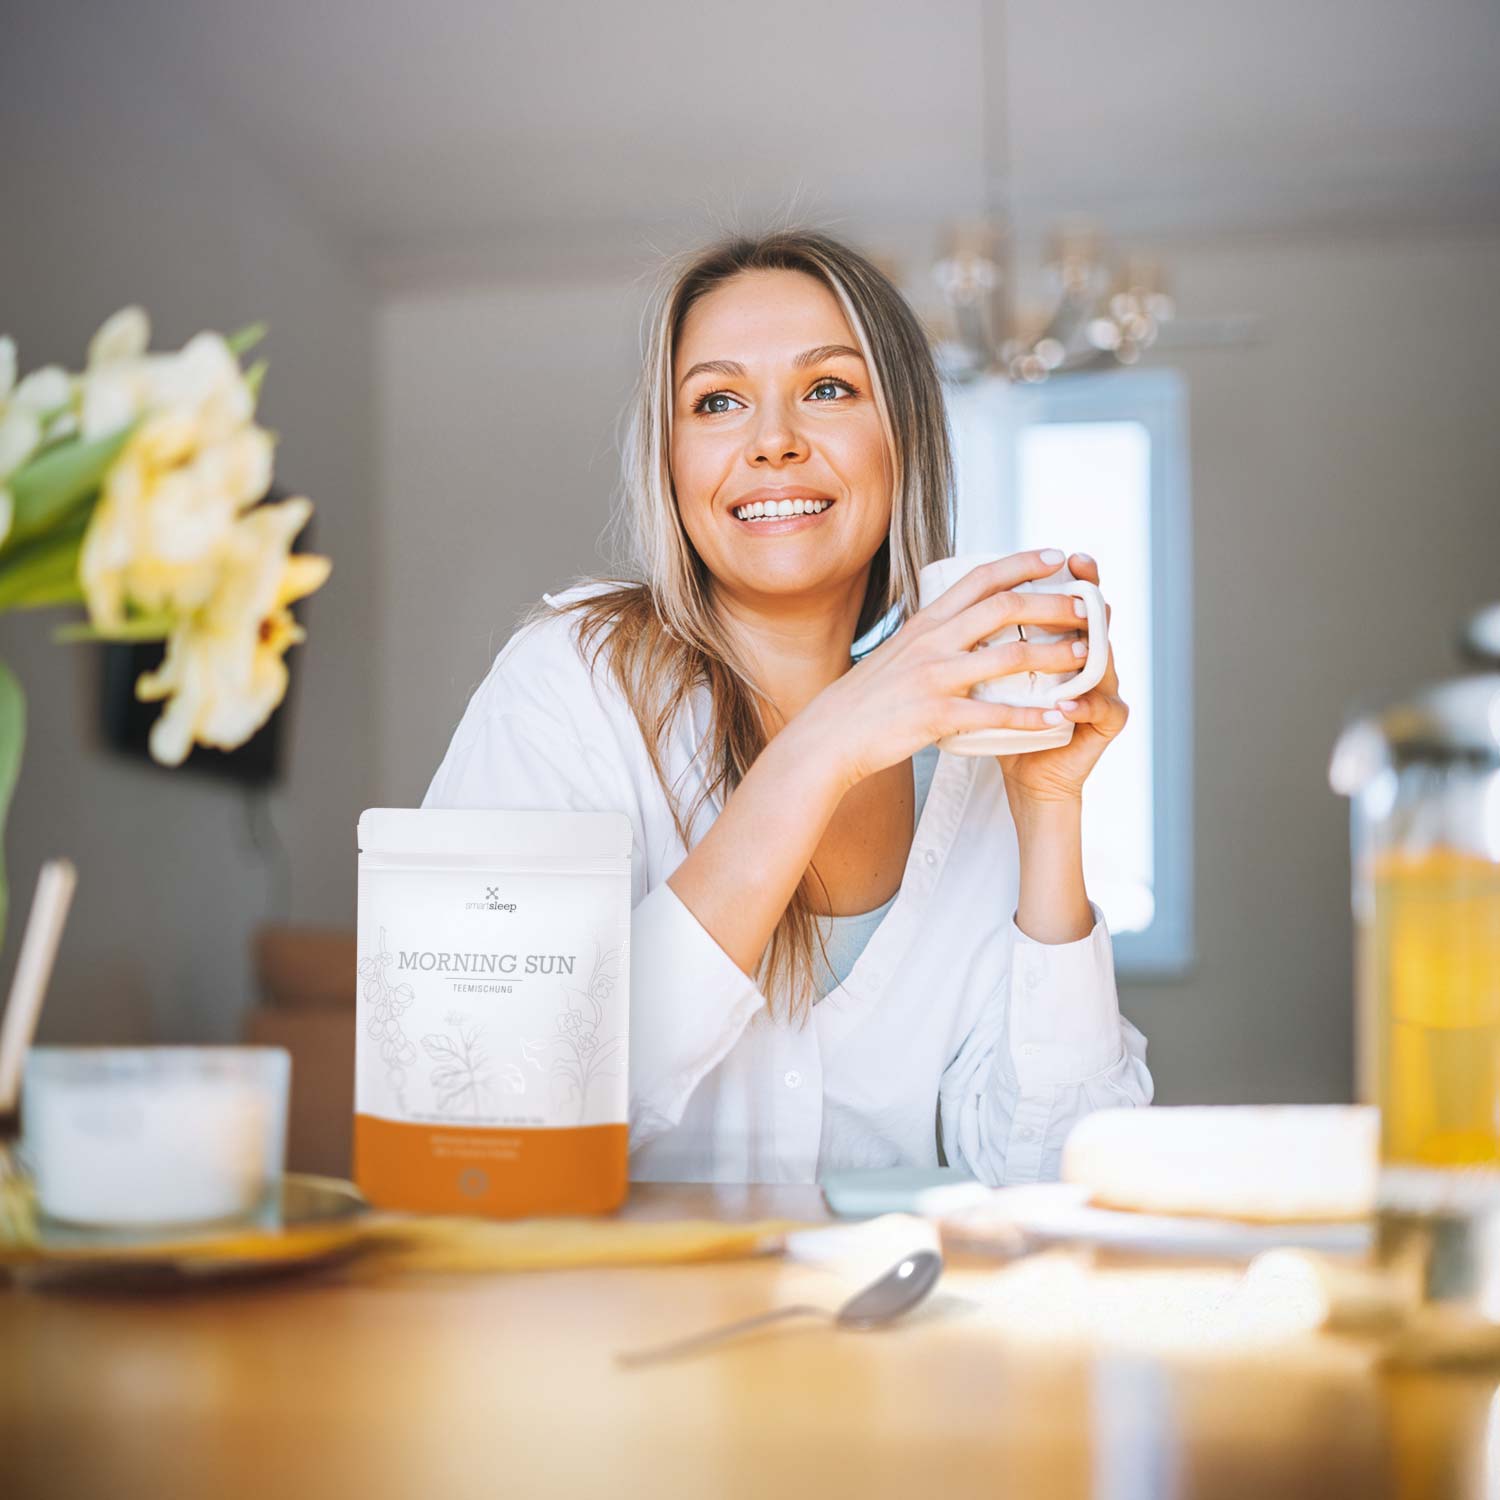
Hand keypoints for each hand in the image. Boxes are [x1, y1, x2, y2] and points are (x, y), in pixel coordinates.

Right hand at [789, 549, 1102, 792]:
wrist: (829, 736)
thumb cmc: (867, 699)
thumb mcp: (897, 651)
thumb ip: (931, 635)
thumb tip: (960, 620)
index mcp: (926, 622)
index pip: (980, 579)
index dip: (1022, 563)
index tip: (1057, 556)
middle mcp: (932, 642)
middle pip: (1004, 608)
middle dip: (1053, 604)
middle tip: (1088, 608)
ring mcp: (934, 677)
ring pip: (1008, 657)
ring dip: (1054, 654)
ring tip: (1087, 657)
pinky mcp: (935, 715)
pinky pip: (993, 713)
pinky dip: (1030, 716)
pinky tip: (1057, 719)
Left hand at [997, 552, 1128, 806]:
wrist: (1022, 774)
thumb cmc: (1002, 720)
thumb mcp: (988, 674)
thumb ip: (985, 641)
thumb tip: (952, 598)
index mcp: (1062, 641)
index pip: (1070, 601)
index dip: (1069, 577)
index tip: (1058, 555)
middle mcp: (1089, 658)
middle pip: (1098, 620)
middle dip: (1089, 598)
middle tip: (1080, 577)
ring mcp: (1103, 689)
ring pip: (1106, 661)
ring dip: (1090, 649)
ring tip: (1078, 641)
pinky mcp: (1105, 725)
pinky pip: (1103, 710)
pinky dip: (1083, 706)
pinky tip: (1064, 704)